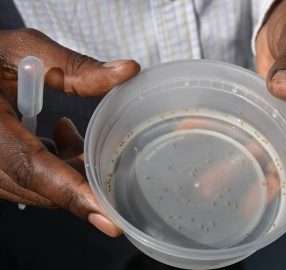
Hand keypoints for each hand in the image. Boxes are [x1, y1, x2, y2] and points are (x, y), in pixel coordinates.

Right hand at [0, 28, 140, 235]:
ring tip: (70, 130)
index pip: (33, 168)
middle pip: (43, 186)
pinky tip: (59, 134)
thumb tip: (129, 70)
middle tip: (109, 151)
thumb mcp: (23, 51)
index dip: (73, 193)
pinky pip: (30, 181)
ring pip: (39, 188)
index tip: (109, 221)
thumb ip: (74, 67)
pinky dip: (55, 165)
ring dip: (69, 166)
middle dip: (83, 175)